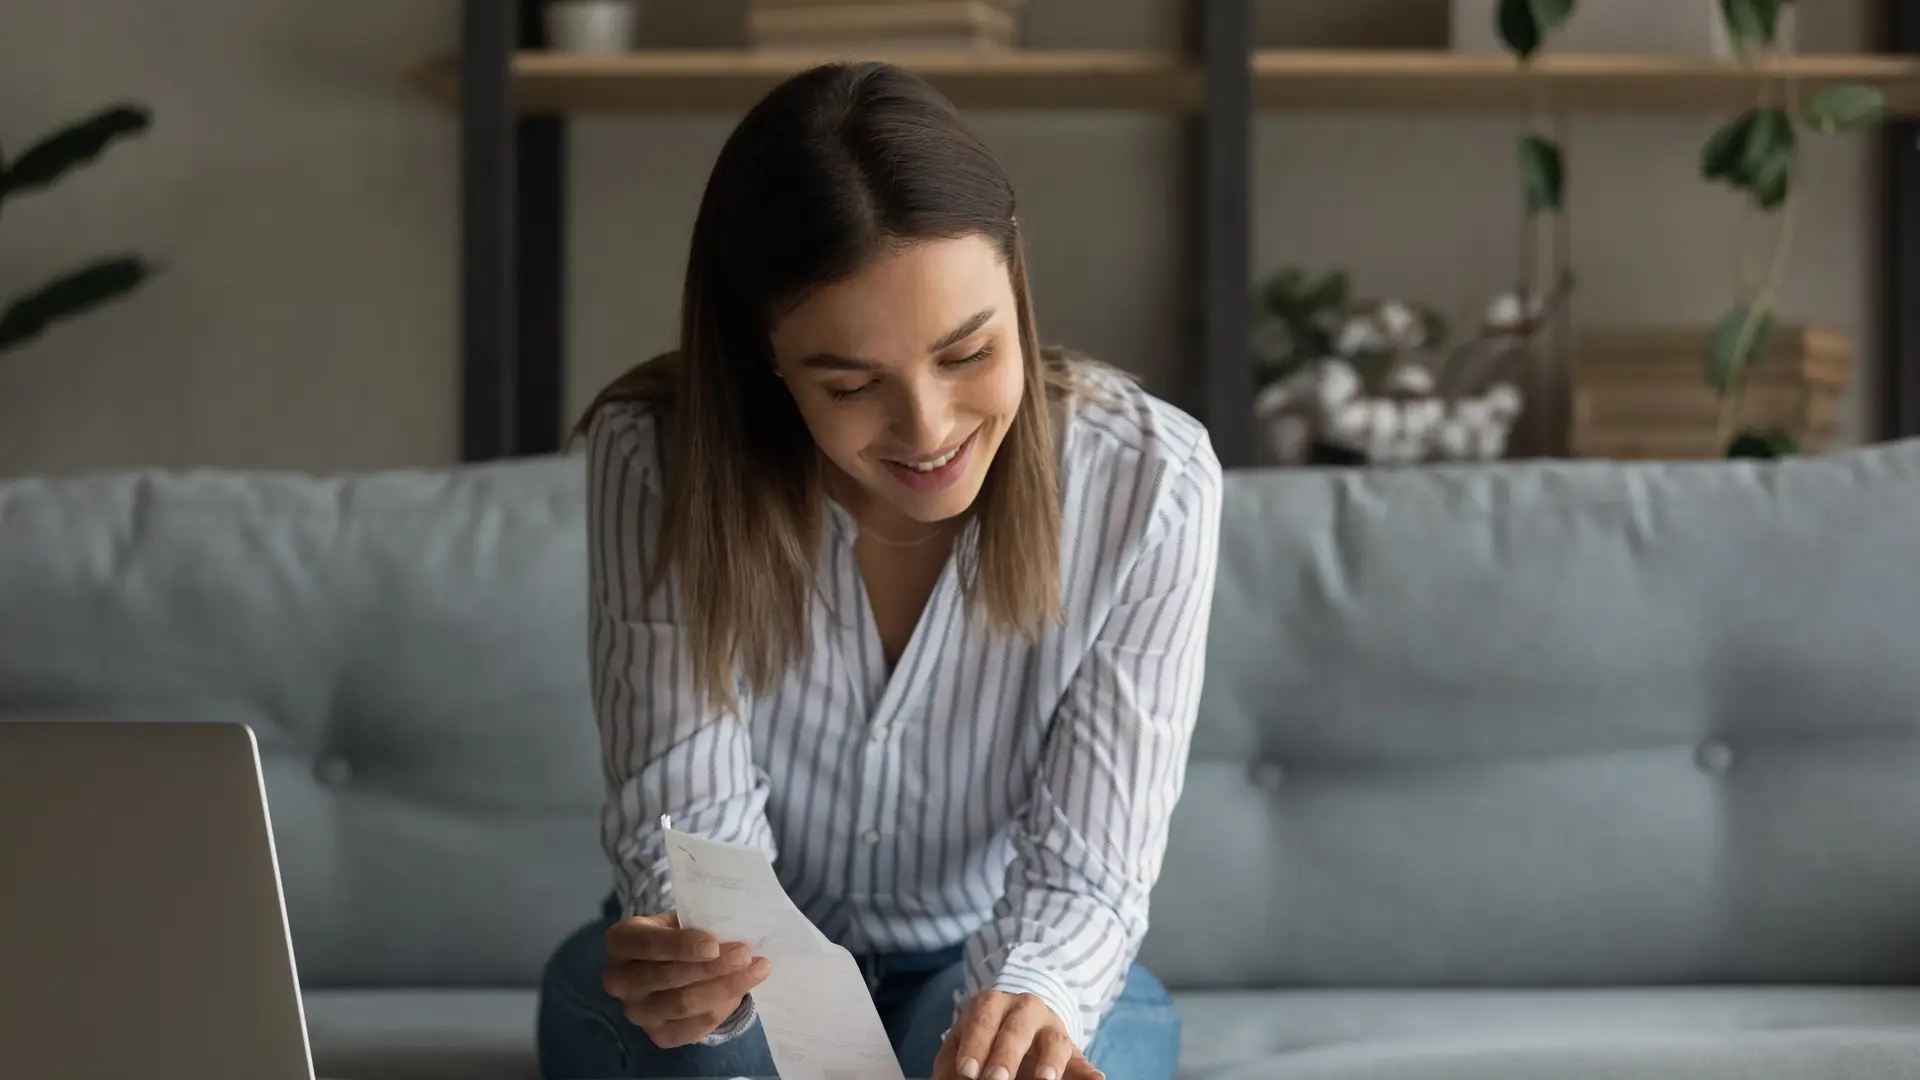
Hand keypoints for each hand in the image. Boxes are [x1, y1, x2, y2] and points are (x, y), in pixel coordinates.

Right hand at [600, 911, 770, 1047]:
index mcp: (621, 942)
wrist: (672, 964)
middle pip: (666, 978)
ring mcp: (637, 1013)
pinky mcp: (658, 1035)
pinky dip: (722, 1009)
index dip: (680, 946)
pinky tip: (742, 990)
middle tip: (744, 954)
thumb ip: (700, 922)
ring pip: (682, 1005)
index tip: (713, 945)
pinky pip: (693, 1028)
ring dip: (724, 987)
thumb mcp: (682, 918)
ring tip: (756, 970)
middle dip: (710, 967)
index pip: (647, 944)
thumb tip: (736, 928)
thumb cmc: (679, 932)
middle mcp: (619, 980)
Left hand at [933, 991, 1104, 1079]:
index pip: (983, 1019)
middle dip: (1006, 1054)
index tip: (968, 1071)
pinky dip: (1089, 1072)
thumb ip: (954, 1064)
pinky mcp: (1071, 1049)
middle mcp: (1024, 1009)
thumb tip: (951, 1079)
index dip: (975, 1045)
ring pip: (1054, 1038)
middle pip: (1017, 1028)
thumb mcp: (962, 1047)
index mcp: (992, 1004)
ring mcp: (1051, 1027)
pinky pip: (1081, 1059)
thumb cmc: (981, 1041)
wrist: (1013, 1024)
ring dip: (1050, 1061)